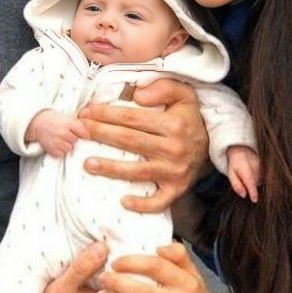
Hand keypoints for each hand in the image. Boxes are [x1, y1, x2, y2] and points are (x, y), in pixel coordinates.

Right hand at [26, 110, 88, 157]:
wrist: (38, 123)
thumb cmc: (54, 120)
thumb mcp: (67, 117)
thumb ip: (78, 123)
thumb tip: (90, 130)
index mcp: (68, 123)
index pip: (83, 132)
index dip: (85, 134)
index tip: (85, 136)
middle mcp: (63, 132)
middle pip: (75, 140)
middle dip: (73, 138)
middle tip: (67, 135)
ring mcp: (57, 141)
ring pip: (69, 148)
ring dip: (67, 145)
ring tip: (62, 139)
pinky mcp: (52, 149)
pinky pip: (61, 154)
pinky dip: (60, 151)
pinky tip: (57, 144)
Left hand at [79, 80, 208, 212]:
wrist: (212, 147)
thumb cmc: (188, 118)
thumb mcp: (183, 95)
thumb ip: (162, 88)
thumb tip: (136, 94)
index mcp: (173, 124)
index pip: (132, 118)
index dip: (106, 114)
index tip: (85, 112)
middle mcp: (174, 149)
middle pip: (129, 141)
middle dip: (101, 134)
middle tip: (79, 132)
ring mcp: (174, 172)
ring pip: (137, 172)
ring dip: (110, 169)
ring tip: (87, 164)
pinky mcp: (176, 189)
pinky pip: (158, 201)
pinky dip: (142, 204)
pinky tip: (123, 201)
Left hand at [226, 145, 260, 202]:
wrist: (242, 149)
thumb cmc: (236, 164)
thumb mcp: (231, 173)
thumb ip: (236, 185)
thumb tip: (244, 195)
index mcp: (246, 169)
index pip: (251, 183)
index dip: (253, 193)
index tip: (254, 200)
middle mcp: (256, 168)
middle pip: (256, 184)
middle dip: (252, 187)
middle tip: (246, 180)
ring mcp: (263, 166)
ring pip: (261, 181)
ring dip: (256, 182)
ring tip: (250, 174)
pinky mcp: (266, 166)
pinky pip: (265, 177)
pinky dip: (261, 178)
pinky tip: (255, 173)